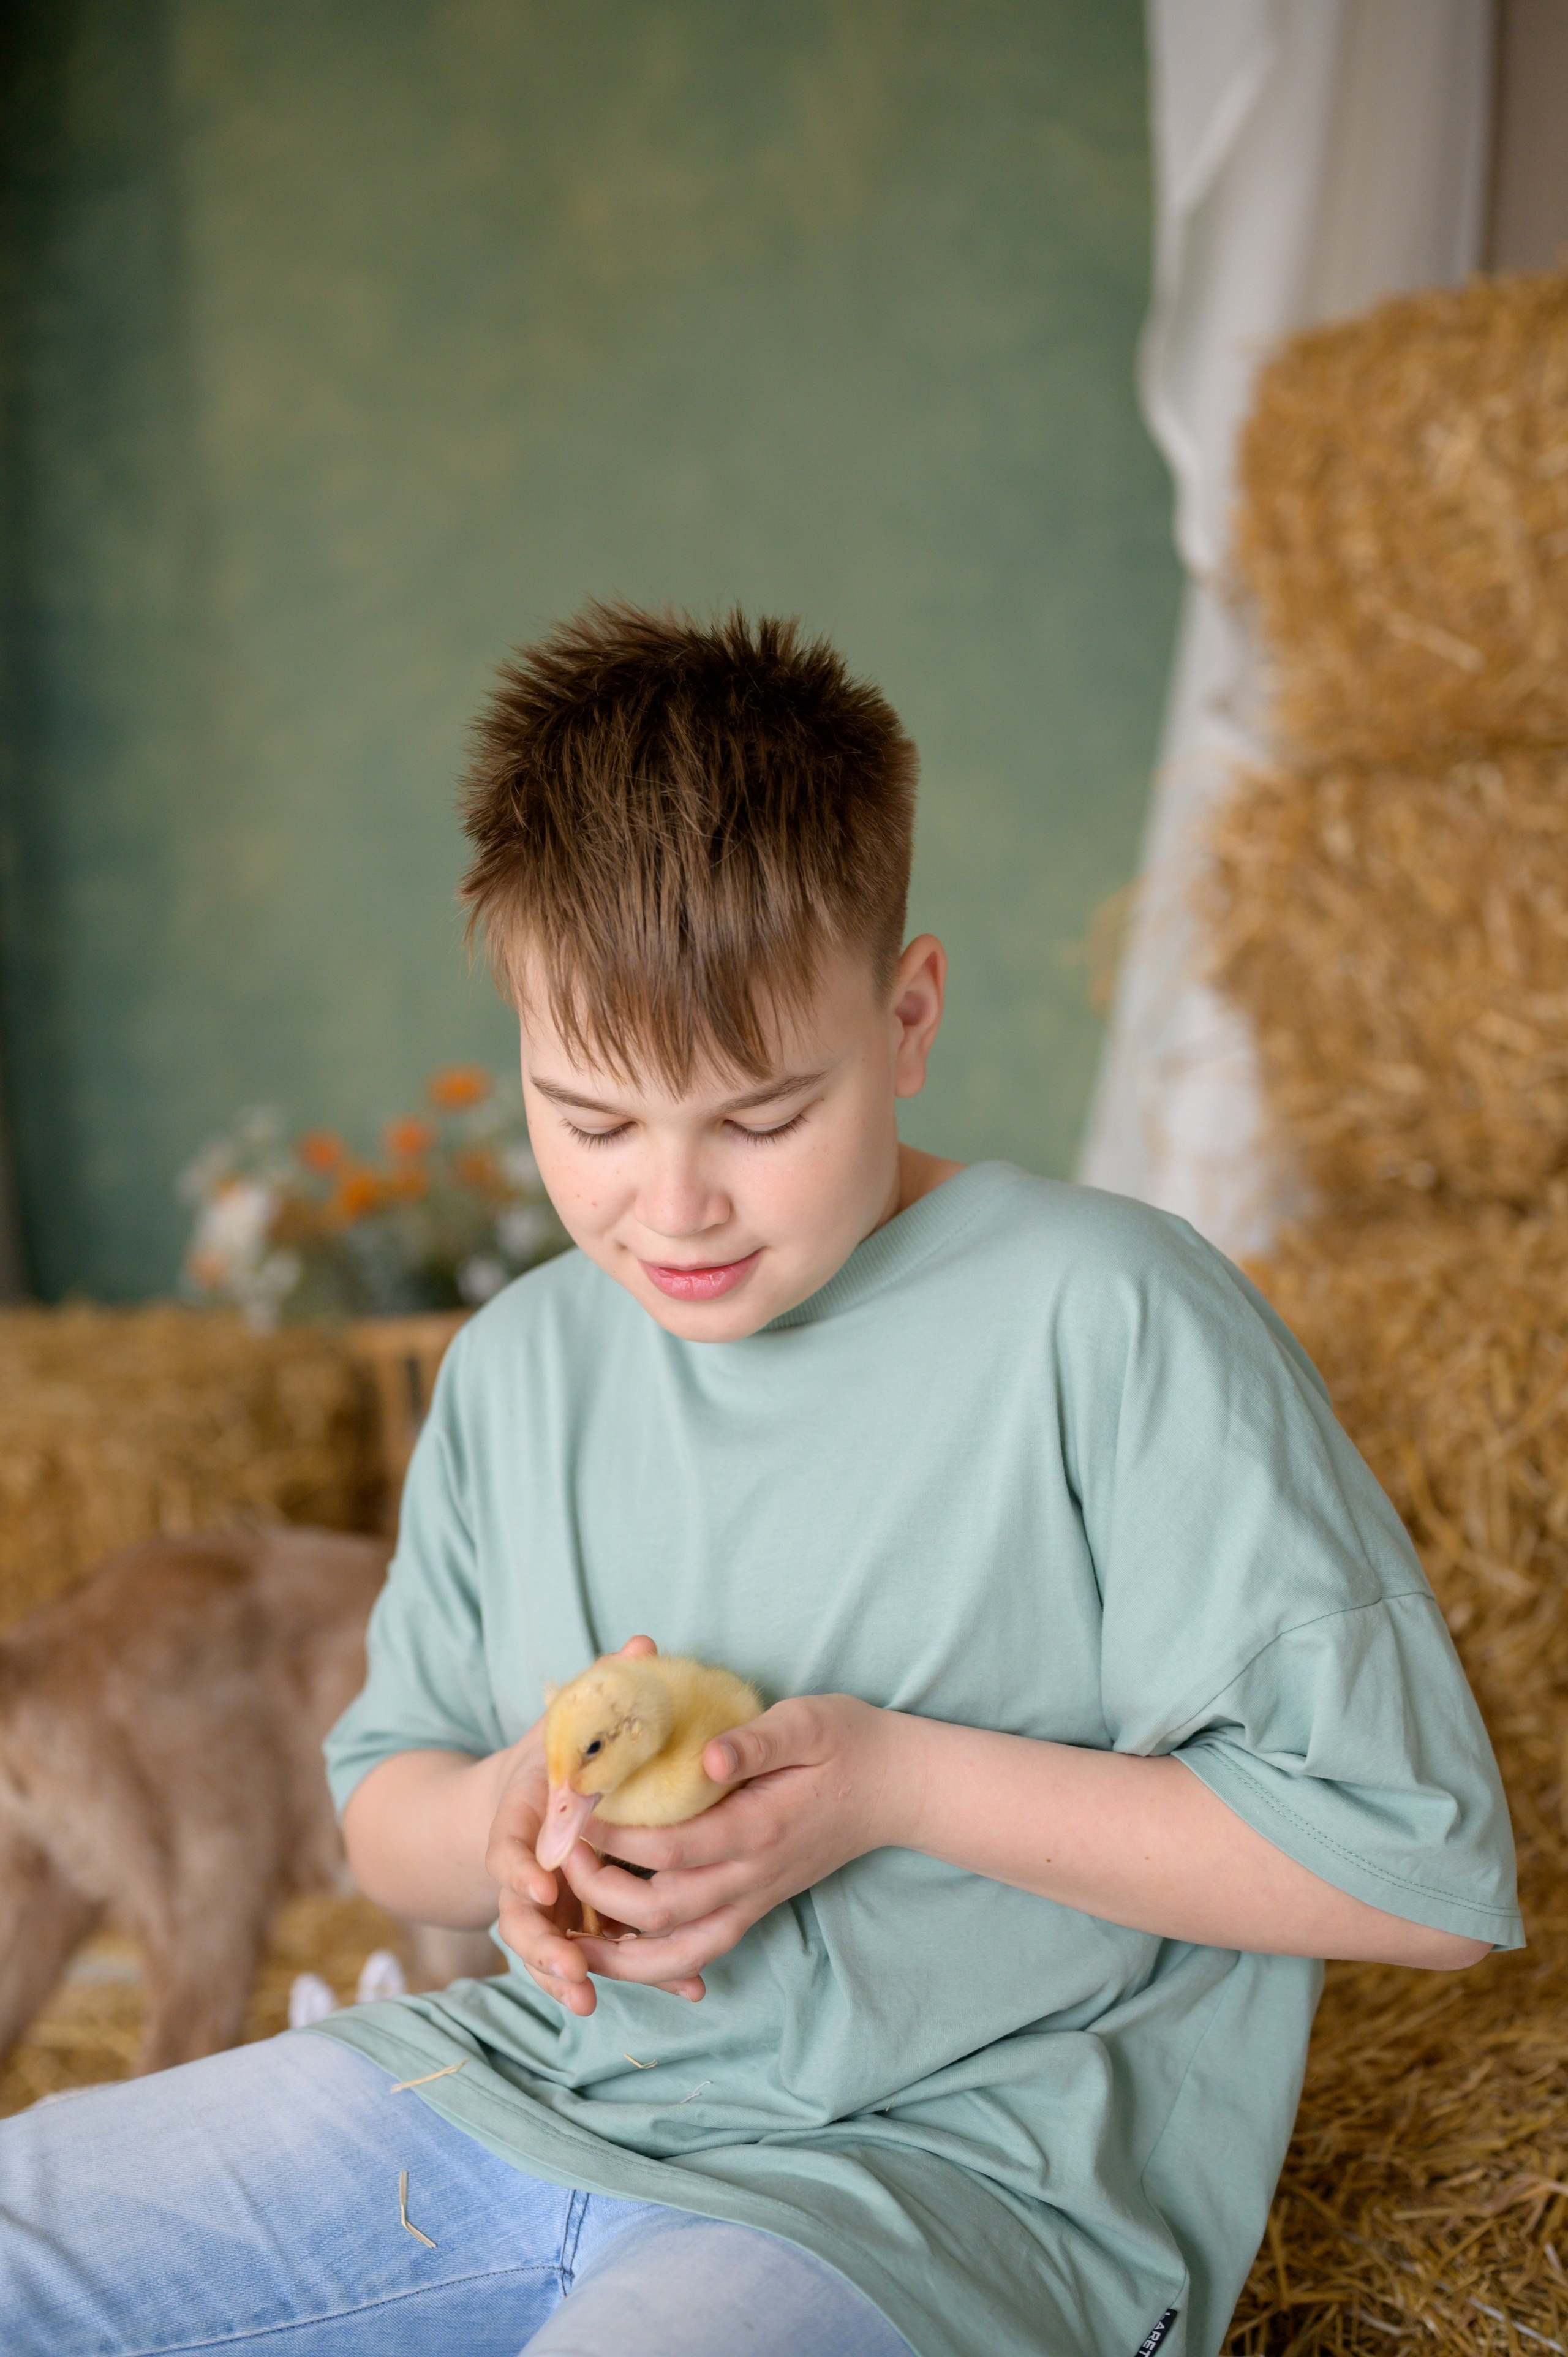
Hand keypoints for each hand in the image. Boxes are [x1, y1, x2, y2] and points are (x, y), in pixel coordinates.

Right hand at [484, 1636, 704, 2017]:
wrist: (519, 1799)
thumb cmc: (553, 1755)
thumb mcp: (567, 1720)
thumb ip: (601, 1688)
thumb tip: (644, 1641)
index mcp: (518, 1819)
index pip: (504, 1849)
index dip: (518, 1870)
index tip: (542, 1887)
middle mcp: (523, 1871)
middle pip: (518, 1917)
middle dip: (540, 1948)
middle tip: (572, 1969)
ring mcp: (543, 1906)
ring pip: (545, 1949)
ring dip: (565, 1977)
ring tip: (590, 2002)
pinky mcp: (571, 1925)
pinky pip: (592, 1955)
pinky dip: (629, 1975)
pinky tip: (681, 1991)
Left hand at [555, 1693, 904, 1998]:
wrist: (898, 1788)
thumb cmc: (848, 1743)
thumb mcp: (808, 1723)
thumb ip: (755, 1742)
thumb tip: (704, 1757)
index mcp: (759, 1829)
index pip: (672, 1848)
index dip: (615, 1837)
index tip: (573, 1810)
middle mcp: (753, 1877)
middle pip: (662, 1909)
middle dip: (600, 1889)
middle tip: (560, 1853)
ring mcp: (755, 1898)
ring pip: (678, 1952)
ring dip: (619, 1955)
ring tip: (567, 1938)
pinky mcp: (755, 1905)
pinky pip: (698, 1951)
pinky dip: (653, 1965)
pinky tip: (616, 1952)